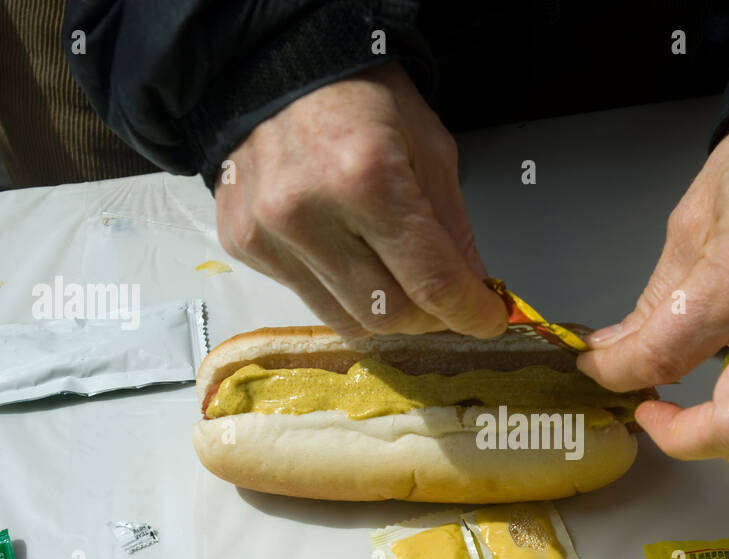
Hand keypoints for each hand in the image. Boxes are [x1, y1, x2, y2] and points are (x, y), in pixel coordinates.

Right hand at [215, 63, 505, 336]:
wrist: (276, 67)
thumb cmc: (360, 97)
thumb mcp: (429, 147)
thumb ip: (453, 228)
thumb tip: (472, 289)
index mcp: (366, 180)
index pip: (431, 283)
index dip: (470, 312)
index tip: (487, 319)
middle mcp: (308, 213)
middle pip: (390, 315)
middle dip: (429, 316)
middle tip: (443, 295)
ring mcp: (267, 234)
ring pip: (348, 321)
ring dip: (386, 311)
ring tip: (396, 276)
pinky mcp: (241, 245)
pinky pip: (309, 299)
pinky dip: (341, 291)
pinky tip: (346, 252)